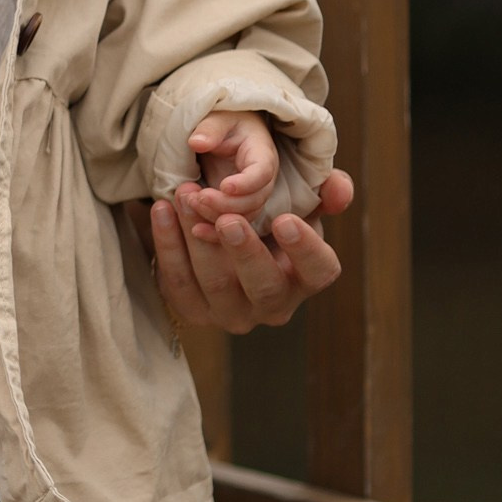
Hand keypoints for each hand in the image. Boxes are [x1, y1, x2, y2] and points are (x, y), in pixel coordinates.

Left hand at [144, 167, 353, 332]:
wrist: (219, 240)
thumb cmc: (267, 220)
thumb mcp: (297, 203)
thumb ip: (324, 190)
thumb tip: (339, 189)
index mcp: (305, 278)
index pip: (319, 272)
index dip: (305, 250)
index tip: (285, 220)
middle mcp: (272, 304)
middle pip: (263, 286)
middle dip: (244, 252)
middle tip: (226, 218)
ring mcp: (231, 313)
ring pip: (214, 283)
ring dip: (197, 239)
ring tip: (186, 197)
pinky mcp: (193, 310)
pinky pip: (177, 281)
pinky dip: (167, 244)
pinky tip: (162, 209)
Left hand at [183, 108, 278, 221]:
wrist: (225, 136)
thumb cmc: (224, 123)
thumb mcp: (218, 118)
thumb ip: (209, 129)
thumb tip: (196, 142)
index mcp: (263, 155)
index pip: (262, 173)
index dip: (246, 183)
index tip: (224, 186)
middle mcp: (262, 181)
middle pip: (254, 201)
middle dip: (226, 204)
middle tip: (198, 197)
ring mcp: (251, 198)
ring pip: (242, 218)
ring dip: (216, 217)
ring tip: (190, 203)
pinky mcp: (237, 210)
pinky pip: (231, 227)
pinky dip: (215, 232)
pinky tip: (196, 231)